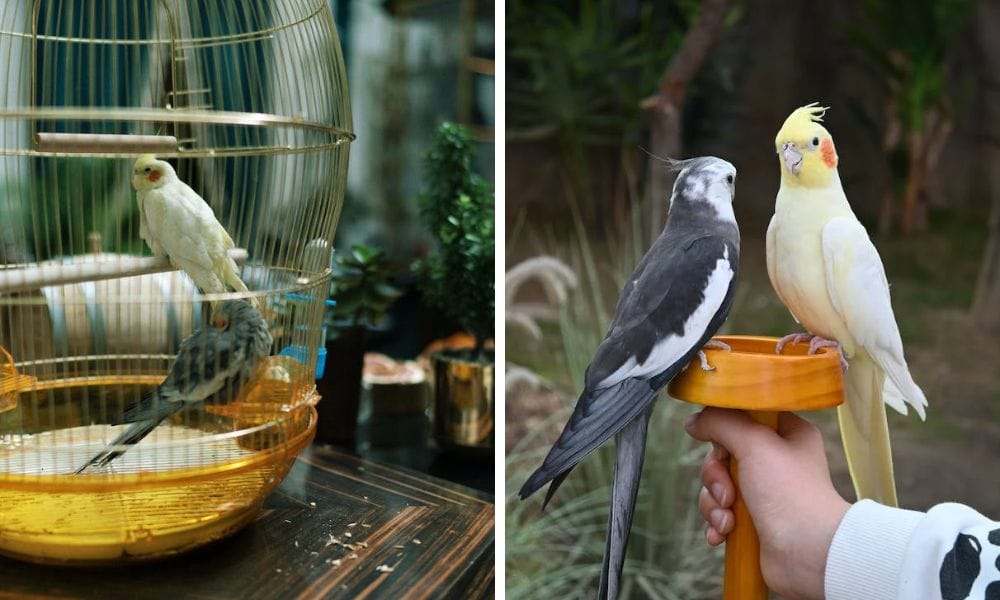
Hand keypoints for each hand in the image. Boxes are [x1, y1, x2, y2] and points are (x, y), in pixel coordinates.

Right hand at [684, 408, 850, 599]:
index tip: (722, 446)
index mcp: (787, 435)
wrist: (807, 554)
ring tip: (728, 520)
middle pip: (722, 454)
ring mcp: (764, 492)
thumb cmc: (790, 494)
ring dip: (714, 503)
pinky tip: (723, 533)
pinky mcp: (753, 520)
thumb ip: (721, 423)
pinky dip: (717, 522)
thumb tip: (693, 422)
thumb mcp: (755, 443)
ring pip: (716, 485)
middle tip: (727, 492)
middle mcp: (775, 461)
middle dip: (715, 476)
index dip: (725, 430)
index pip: (743, 418)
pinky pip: (719, 512)